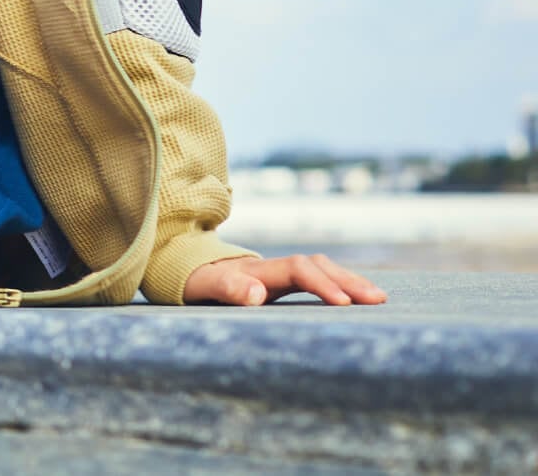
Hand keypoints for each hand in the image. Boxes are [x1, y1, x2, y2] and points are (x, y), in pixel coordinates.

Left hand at [184, 253, 386, 306]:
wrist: (190, 270)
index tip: (343, 303)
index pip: (298, 270)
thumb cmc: (196, 282)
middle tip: (378, 299)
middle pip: (317, 266)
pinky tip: (361, 297)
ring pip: (322, 269)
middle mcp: (274, 267)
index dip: (321, 283)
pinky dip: (341, 285)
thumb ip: (226, 289)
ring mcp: (281, 273)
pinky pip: (319, 278)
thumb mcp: (203, 287)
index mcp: (257, 269)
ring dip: (350, 281)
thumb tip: (257, 294)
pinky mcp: (285, 282)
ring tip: (379, 298)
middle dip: (348, 280)